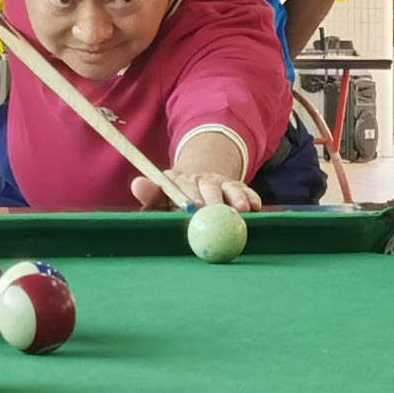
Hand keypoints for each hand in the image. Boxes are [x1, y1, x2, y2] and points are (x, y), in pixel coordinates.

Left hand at [131, 152, 263, 213]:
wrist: (199, 182)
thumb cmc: (175, 198)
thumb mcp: (160, 197)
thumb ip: (150, 195)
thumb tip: (137, 184)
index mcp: (179, 181)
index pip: (182, 187)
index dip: (188, 197)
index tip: (193, 207)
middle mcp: (201, 180)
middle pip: (209, 188)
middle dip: (213, 200)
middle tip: (216, 212)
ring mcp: (221, 183)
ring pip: (230, 188)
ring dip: (236, 199)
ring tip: (241, 211)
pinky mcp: (238, 187)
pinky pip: (247, 192)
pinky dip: (252, 199)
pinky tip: (255, 208)